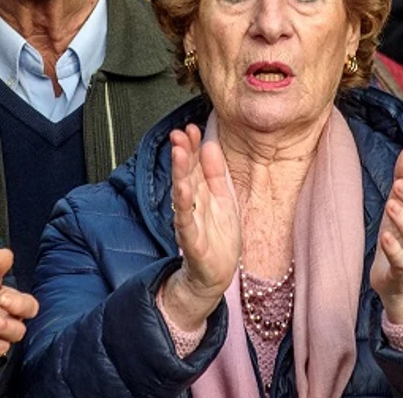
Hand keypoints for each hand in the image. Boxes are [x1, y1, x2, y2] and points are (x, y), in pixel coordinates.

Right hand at [159, 125, 239, 329]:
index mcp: (202, 193)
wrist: (215, 275)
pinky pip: (186, 220)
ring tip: (179, 152)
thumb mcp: (223, 198)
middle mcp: (193, 205)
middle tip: (180, 132)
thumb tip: (210, 144)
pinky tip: (183, 190)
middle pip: (186, 175)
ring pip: (183, 193)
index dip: (192, 146)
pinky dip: (184, 205)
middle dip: (182, 153)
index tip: (191, 127)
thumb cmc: (218, 237)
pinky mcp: (192, 241)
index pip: (194, 164)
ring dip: (180, 172)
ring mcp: (190, 221)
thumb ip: (215, 172)